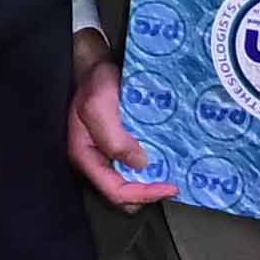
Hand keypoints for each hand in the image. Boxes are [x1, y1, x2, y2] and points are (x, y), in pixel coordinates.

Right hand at [67, 53, 176, 208]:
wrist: (96, 65)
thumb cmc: (93, 83)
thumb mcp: (99, 106)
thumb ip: (114, 138)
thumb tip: (139, 163)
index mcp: (86, 157)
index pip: (115, 191)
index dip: (144, 194)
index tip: (170, 187)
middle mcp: (97, 160)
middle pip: (124, 194)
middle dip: (148, 192)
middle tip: (172, 182)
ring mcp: (109, 153)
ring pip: (132, 181)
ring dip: (152, 180)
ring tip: (173, 171)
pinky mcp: (121, 143)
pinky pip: (138, 163)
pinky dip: (153, 164)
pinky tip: (167, 156)